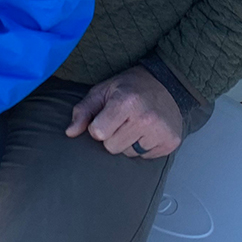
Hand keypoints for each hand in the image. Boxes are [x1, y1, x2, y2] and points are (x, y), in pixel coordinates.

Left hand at [65, 66, 182, 158]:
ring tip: (135, 125)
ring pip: (128, 154)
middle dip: (112, 136)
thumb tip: (70, 132)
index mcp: (125, 102)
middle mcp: (145, 118)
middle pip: (112, 147)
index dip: (98, 127)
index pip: (98, 133)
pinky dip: (143, 147)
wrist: (165, 83)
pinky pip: (145, 157)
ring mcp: (160, 131)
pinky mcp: (171, 142)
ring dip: (127, 143)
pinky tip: (147, 131)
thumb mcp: (102, 91)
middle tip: (122, 120)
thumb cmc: (129, 88)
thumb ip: (83, 111)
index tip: (105, 117)